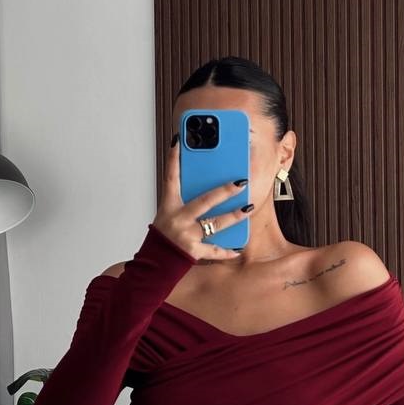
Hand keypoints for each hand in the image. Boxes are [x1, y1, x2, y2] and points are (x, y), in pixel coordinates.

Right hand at [151, 137, 247, 260]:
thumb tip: (210, 187)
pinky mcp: (193, 252)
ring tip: (248, 208)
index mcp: (169, 206)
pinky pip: (215, 250)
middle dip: (224, 191)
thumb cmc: (165, 236)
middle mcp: (178, 219)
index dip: (174, 159)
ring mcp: (186, 235)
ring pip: (215, 223)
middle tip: (241, 182)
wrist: (155, 263)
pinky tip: (238, 248)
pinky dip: (227, 250)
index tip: (180, 141)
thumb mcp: (169, 214)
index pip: (171, 178)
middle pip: (204, 201)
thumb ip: (185, 200)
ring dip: (234, 216)